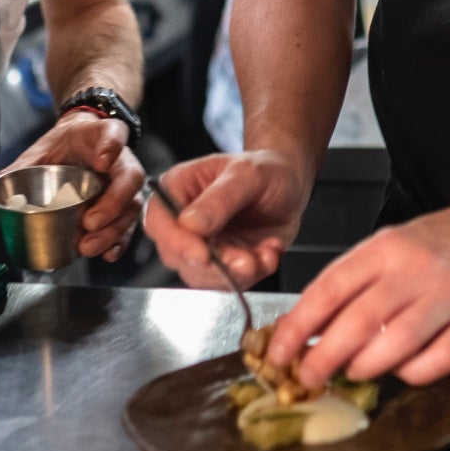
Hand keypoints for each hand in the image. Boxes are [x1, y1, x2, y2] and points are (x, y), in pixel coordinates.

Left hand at [2, 110, 143, 259]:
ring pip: (130, 207)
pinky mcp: (123, 207)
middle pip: (129, 180)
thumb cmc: (66, 144)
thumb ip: (18, 170)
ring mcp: (125, 185)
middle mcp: (122, 160)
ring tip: (89, 245)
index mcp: (103, 135)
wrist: (81, 143)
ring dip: (113, 230)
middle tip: (90, 222)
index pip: (114, 134)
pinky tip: (107, 254)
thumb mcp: (42, 149)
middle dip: (112, 205)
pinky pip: (128, 226)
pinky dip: (119, 242)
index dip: (111, 147)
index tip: (102, 160)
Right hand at [143, 151, 307, 288]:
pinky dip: (253, 274)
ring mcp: (202, 245)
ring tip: (265, 253)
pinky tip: (269, 252)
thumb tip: (190, 225)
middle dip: (214, 265)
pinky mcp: (222, 263)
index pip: (158, 221)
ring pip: (203, 275)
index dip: (176, 242)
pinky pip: (229, 282)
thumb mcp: (246, 174)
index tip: (202, 254)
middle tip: (246, 259)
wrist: (290, 184)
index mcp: (177, 189)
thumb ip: (219, 199)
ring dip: (236, 272)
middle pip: (177, 256)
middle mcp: (183, 221)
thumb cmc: (265, 169)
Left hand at [266, 204, 449, 388]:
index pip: (330, 289)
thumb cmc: (433, 244)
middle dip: (324, 357)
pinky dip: (413, 373)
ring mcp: (448, 296)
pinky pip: (440, 360)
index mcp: (384, 248)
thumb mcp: (385, 248)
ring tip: (352, 372)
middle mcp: (415, 270)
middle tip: (306, 377)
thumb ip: (348, 284)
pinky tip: (402, 370)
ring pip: (398, 343)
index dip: (299, 326)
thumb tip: (302, 330)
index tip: (279, 353)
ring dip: (366, 366)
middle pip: (360, 321)